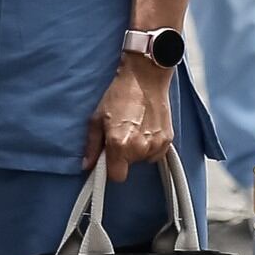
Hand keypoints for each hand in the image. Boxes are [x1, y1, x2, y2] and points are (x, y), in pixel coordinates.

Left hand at [83, 51, 173, 181]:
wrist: (145, 78)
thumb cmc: (121, 95)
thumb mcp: (97, 118)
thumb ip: (92, 146)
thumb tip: (87, 164)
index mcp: (119, 144)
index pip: (116, 176)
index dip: (111, 169)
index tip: (109, 161)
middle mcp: (139, 147)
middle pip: (129, 166)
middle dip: (123, 155)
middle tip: (120, 134)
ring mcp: (156, 144)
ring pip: (143, 159)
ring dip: (137, 149)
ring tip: (134, 128)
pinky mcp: (168, 140)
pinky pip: (155, 153)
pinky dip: (150, 145)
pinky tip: (146, 128)